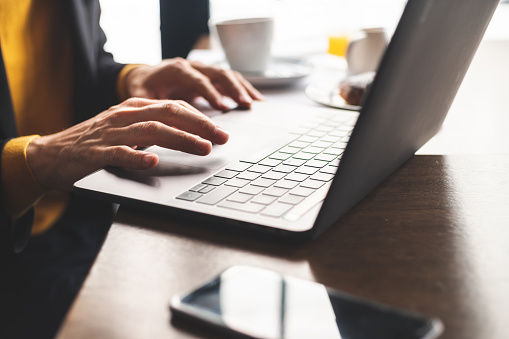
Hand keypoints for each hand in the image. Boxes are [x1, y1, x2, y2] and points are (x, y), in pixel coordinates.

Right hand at [26, 98, 228, 190]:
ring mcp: (110, 133)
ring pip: (151, 130)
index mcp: (133, 107)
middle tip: (221, 138)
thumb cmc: (93, 143)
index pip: (174, 107)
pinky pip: (119, 153)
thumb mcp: (126, 129)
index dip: (200, 119)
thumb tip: (187, 136)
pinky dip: (137, 157)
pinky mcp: (96, 153)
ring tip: (202, 148)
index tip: (221, 132)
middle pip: (168, 113)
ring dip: (180, 139)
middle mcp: (124, 115)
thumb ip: (151, 128)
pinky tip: (153, 162)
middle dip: (199, 125)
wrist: (50, 155)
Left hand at [124, 58, 263, 110]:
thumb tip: (158, 125)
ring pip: (227, 74)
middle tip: (245, 104)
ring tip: (255, 104)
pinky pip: (229, 80)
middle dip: (233, 89)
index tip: (223, 107)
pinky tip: (255, 101)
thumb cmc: (143, 87)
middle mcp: (192, 65)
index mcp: (176, 69)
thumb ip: (150, 107)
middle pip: (218, 74)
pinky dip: (243, 89)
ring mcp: (203, 69)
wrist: (143, 75)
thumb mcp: (140, 96)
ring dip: (242, 88)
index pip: (198, 80)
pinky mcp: (209, 76)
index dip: (211, 93)